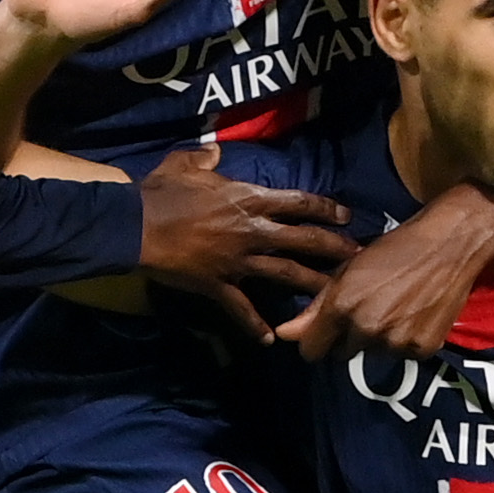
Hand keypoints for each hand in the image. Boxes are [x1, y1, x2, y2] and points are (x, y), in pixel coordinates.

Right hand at [130, 145, 350, 333]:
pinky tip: (270, 340)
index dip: (324, 208)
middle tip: (357, 256)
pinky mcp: (218, 285)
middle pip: (303, 240)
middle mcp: (252, 231)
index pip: (297, 203)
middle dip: (334, 248)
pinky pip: (241, 308)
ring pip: (285, 274)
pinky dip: (255, 325)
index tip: (345, 216)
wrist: (135, 226)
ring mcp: (237, 261)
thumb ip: (206, 158)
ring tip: (335, 296)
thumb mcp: (185, 164)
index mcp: (248, 200)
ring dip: (312, 285)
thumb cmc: (161, 192)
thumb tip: (216, 152)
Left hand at [283, 184, 493, 361]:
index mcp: (342, 307)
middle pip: (342, 354)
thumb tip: (284, 335)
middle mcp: (366, 329)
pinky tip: (414, 315)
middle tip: (370, 308)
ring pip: (373, 354)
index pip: (312, 351)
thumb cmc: (395, 249)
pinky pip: (401, 355)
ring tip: (396, 308)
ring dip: (378, 339)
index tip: (324, 333)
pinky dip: (405, 341)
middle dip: (349, 338)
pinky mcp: (422, 350)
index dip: (315, 342)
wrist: (449, 244)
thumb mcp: (350, 270)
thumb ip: (316, 307)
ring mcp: (395, 342)